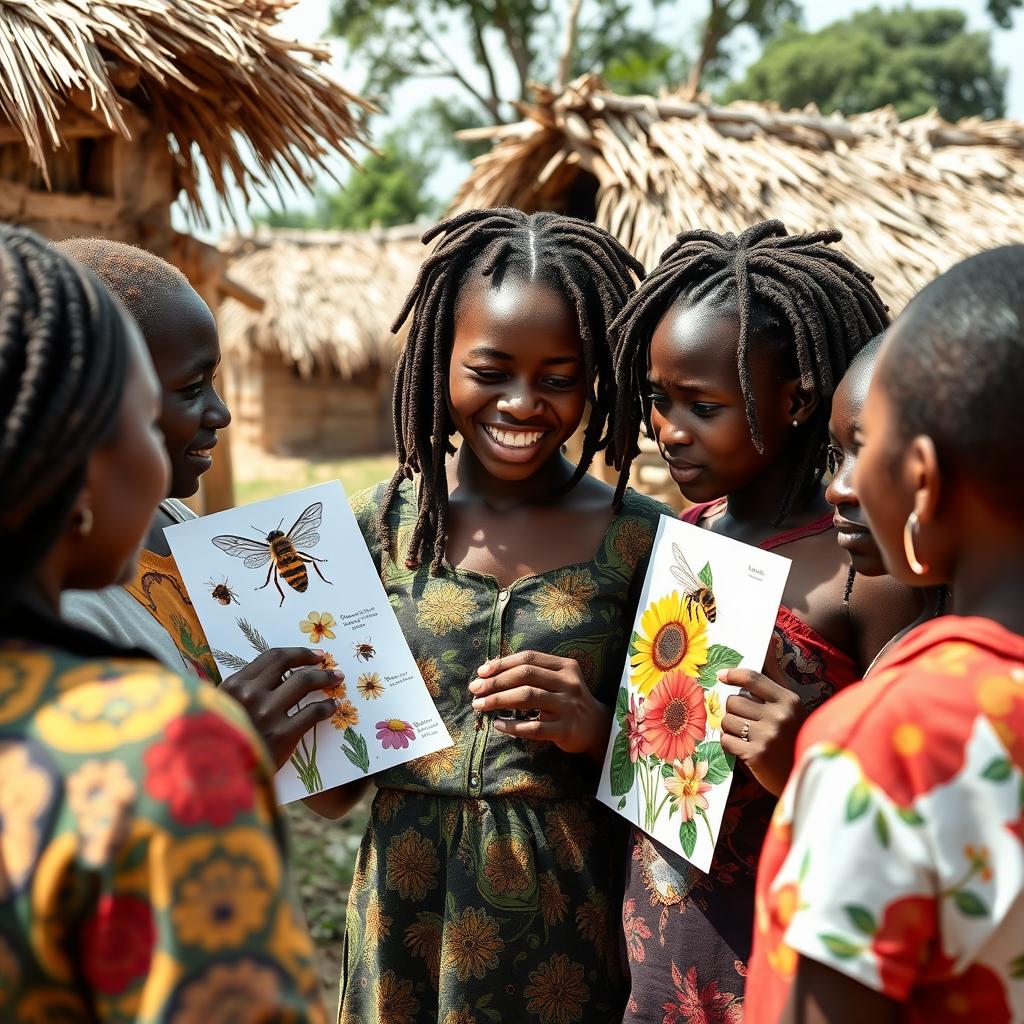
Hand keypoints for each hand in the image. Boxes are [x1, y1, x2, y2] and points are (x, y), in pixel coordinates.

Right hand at [221, 648, 342, 769]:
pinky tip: (332, 706)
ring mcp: (267, 713)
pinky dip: (326, 707)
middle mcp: (251, 694)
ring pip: (304, 684)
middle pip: (292, 668)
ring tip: (336, 680)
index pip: (273, 657)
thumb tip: (276, 679)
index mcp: (234, 685)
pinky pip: (312, 712)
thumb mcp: (220, 710)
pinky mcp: (282, 735)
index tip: (314, 655)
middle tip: (329, 665)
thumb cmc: (219, 743)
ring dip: (325, 679)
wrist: (217, 777)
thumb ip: (242, 693)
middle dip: (315, 664)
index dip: (298, 654)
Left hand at [469, 651, 610, 759]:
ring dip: (499, 700)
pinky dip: (513, 726)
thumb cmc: (567, 700)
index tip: (481, 672)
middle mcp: (568, 683)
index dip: (502, 663)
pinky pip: (534, 727)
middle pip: (526, 675)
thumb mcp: (557, 680)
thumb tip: (489, 671)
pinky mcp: (566, 729)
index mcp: (565, 666)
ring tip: (480, 705)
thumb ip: (532, 673)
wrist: (596, 728)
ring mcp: (568, 706)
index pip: (529, 657)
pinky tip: (498, 724)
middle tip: (475, 689)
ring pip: (528, 697)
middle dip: (496, 681)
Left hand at [719, 658, 806, 796]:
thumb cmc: (793, 737)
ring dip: (730, 729)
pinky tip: (743, 749)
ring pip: (727, 721)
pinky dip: (729, 744)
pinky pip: (726, 740)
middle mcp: (779, 715)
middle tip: (746, 722)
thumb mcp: (791, 707)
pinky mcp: (757, 754)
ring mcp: (768, 735)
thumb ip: (774, 679)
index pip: (752, 678)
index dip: (733, 674)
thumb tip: (768, 642)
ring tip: (746, 736)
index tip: (722, 676)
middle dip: (734, 711)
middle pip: (733, 701)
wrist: (804, 776)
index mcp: (788, 700)